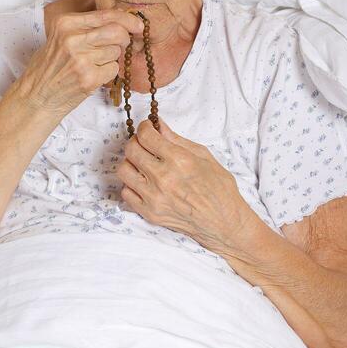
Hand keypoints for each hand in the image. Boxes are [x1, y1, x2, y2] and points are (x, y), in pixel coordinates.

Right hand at [17, 6, 144, 120]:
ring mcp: (81, 59)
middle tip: (121, 44)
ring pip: (116, 51)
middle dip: (125, 38)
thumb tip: (119, 17)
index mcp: (65, 23)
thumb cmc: (49, 66)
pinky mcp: (89, 78)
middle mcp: (73, 38)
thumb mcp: (59, 36)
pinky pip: (114, 69)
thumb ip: (85, 25)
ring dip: (112, 57)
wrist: (37, 96)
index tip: (138, 23)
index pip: (106, 14)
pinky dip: (108, 72)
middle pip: (117, 31)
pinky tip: (92, 75)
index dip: (127, 18)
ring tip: (94, 63)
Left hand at [115, 117, 256, 255]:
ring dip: (131, 162)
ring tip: (143, 164)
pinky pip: (126, 192)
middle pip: (131, 150)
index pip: (146, 136)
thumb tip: (158, 125)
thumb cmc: (219, 189)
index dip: (145, 127)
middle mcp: (163, 179)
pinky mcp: (149, 213)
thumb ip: (176, 139)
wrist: (223, 222)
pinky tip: (145, 182)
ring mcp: (154, 198)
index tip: (148, 128)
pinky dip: (132, 184)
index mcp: (179, 161)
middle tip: (145, 144)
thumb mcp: (204, 156)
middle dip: (136, 142)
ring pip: (123, 170)